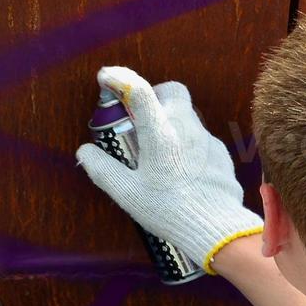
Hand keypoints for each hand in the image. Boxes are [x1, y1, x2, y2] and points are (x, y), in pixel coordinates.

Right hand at [77, 66, 262, 273]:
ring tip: (159, 154)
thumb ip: (103, 169)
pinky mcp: (221, 154)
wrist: (217, 229)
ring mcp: (207, 140)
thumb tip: (85, 152)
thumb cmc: (169, 211)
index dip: (121, 78)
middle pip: (172, 92)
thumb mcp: (128, 194)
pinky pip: (200, 139)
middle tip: (140, 117)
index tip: (107, 77)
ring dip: (170, 123)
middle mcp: (186, 129)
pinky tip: (181, 171)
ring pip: (187, 116)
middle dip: (154, 95)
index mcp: (161, 134)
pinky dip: (187, 145)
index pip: (140, 91)